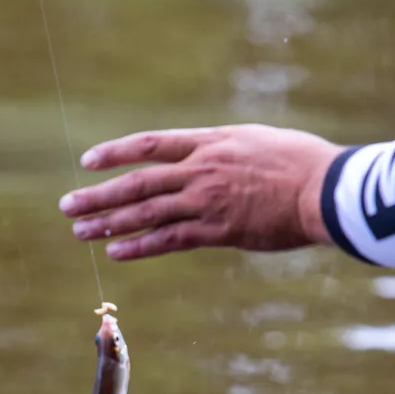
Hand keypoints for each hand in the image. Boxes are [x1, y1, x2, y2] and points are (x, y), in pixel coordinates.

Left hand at [58, 124, 344, 260]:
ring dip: (109, 224)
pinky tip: (116, 253)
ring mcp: (206, 202)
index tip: (87, 161)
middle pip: (137, 183)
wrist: (326, 190)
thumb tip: (203, 156)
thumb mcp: (256, 140)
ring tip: (80, 233)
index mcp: (209, 143)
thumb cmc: (301, 162)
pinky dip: (140, 247)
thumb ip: (223, 149)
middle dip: (98, 195)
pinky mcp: (218, 232)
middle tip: (68, 206)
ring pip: (146, 214)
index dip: (115, 153)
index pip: (150, 144)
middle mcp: (200, 171)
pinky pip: (169, 240)